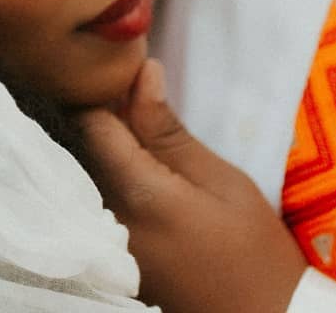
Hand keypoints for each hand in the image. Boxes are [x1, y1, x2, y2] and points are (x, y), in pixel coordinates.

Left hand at [77, 59, 306, 312]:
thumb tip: (141, 73)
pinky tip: (136, 172)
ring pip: (84, 176)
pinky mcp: (110, 263)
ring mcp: (104, 247)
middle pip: (81, 150)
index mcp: (137, 196)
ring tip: (139, 131)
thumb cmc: (254, 250)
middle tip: (133, 94)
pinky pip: (93, 205)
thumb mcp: (221, 180)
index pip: (91, 124)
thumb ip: (168, 130)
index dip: (102, 90)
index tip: (123, 71)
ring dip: (103, 148)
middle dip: (101, 117)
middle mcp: (106, 222)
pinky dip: (106, 180)